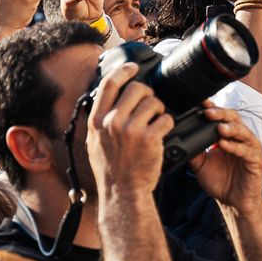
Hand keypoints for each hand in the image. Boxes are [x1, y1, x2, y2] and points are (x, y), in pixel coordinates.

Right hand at [85, 63, 171, 202]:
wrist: (123, 193)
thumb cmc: (110, 170)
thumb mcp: (94, 142)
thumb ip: (98, 120)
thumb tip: (103, 99)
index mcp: (97, 121)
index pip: (109, 84)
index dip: (124, 70)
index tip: (133, 67)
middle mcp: (112, 122)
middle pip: (137, 89)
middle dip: (148, 94)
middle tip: (150, 105)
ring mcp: (131, 130)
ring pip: (154, 102)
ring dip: (159, 110)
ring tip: (155, 122)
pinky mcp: (150, 138)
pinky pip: (166, 118)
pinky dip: (167, 124)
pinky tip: (162, 133)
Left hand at [187, 106, 261, 209]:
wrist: (234, 203)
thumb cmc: (222, 183)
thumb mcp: (202, 165)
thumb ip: (195, 152)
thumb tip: (181, 141)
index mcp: (230, 136)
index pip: (222, 117)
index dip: (213, 109)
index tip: (201, 104)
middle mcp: (241, 139)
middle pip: (234, 119)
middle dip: (221, 114)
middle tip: (208, 112)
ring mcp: (251, 149)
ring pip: (243, 132)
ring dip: (231, 128)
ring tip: (219, 127)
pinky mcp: (256, 161)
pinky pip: (246, 151)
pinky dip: (235, 147)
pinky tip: (224, 145)